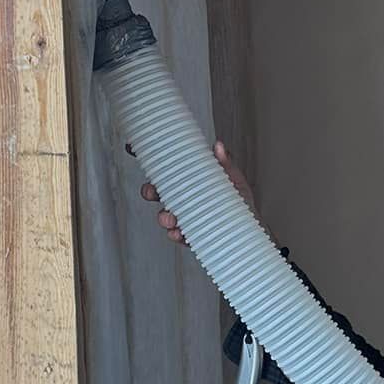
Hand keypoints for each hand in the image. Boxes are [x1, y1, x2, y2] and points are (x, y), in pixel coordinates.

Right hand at [131, 139, 253, 245]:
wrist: (250, 229)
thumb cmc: (240, 202)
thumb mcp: (234, 180)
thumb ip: (226, 164)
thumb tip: (219, 147)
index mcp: (188, 181)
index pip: (165, 170)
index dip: (148, 160)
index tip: (132, 148)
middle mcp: (182, 199)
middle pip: (156, 193)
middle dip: (149, 192)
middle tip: (151, 192)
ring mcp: (183, 217)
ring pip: (164, 215)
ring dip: (163, 217)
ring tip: (170, 218)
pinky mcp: (189, 235)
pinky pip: (176, 235)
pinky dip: (175, 234)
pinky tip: (178, 233)